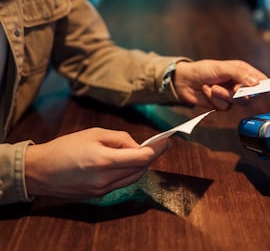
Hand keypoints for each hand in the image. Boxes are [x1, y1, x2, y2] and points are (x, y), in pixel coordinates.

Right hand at [25, 128, 169, 198]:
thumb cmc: (65, 147)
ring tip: (138, 152)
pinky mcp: (99, 196)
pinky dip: (128, 172)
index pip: (142, 158)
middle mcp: (106, 179)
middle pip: (141, 169)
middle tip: (155, 145)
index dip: (158, 149)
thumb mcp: (94, 133)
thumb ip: (120, 138)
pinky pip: (121, 183)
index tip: (168, 141)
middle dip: (150, 156)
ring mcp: (103, 190)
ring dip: (141, 165)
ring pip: (133, 178)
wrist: (40, 170)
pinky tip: (123, 162)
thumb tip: (137, 145)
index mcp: (105, 161)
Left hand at [174, 59, 266, 109]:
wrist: (184, 81)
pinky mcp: (221, 104)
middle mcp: (238, 84)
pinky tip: (207, 91)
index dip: (264, 85)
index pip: (260, 80)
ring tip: (212, 87)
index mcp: (242, 71)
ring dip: (222, 96)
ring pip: (236, 103)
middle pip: (250, 96)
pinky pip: (223, 107)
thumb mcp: (222, 68)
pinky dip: (214, 100)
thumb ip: (239, 74)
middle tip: (232, 89)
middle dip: (238, 93)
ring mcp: (230, 95)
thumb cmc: (202, 69)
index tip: (265, 88)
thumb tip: (255, 82)